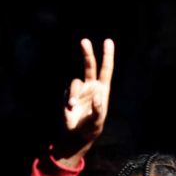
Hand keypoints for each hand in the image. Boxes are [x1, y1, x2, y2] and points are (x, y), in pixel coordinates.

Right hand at [58, 38, 113, 163]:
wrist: (76, 134)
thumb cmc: (91, 127)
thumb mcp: (98, 121)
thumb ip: (99, 109)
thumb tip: (97, 96)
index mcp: (102, 89)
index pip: (106, 70)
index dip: (107, 56)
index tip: (108, 41)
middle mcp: (91, 86)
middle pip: (89, 66)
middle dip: (87, 53)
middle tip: (84, 41)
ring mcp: (79, 90)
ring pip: (75, 83)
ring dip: (74, 94)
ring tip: (72, 106)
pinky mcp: (68, 95)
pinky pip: (67, 93)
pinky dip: (68, 100)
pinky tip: (70, 109)